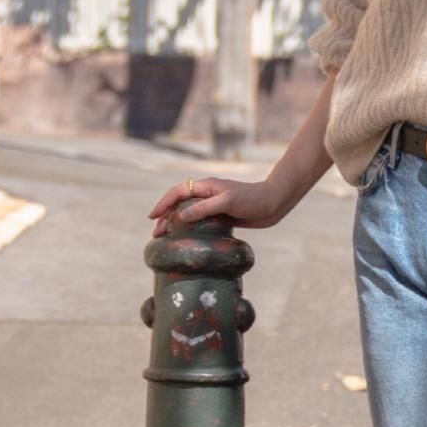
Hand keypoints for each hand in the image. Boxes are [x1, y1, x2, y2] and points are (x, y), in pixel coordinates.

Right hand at [147, 173, 283, 235]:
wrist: (274, 203)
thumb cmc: (252, 199)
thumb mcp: (227, 202)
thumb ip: (204, 208)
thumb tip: (180, 217)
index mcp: (207, 186)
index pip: (178, 192)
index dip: (163, 203)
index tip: (152, 217)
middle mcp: (208, 194)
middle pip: (180, 204)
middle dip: (166, 216)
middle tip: (156, 233)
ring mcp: (214, 205)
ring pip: (189, 214)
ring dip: (176, 224)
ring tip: (166, 238)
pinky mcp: (222, 216)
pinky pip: (200, 222)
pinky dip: (190, 230)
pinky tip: (187, 240)